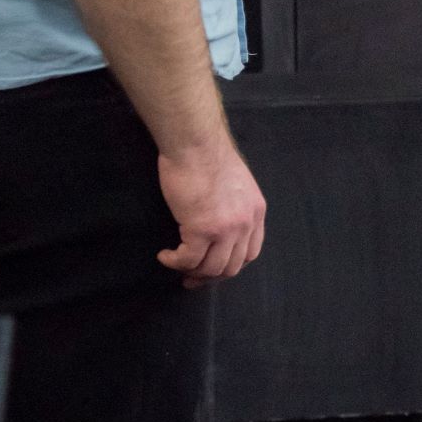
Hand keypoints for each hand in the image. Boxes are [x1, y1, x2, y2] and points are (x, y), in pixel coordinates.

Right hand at [156, 140, 266, 287]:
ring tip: (176, 264)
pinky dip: (175, 262)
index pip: (250, 252)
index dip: (230, 265)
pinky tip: (165, 256)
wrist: (195, 143)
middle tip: (191, 278)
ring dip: (191, 272)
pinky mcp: (202, 230)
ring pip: (211, 268)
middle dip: (210, 276)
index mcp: (256, 211)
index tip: (213, 268)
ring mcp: (226, 229)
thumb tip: (220, 221)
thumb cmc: (207, 156)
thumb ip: (234, 204)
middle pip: (232, 266)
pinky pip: (188, 260)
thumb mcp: (235, 183)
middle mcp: (246, 223)